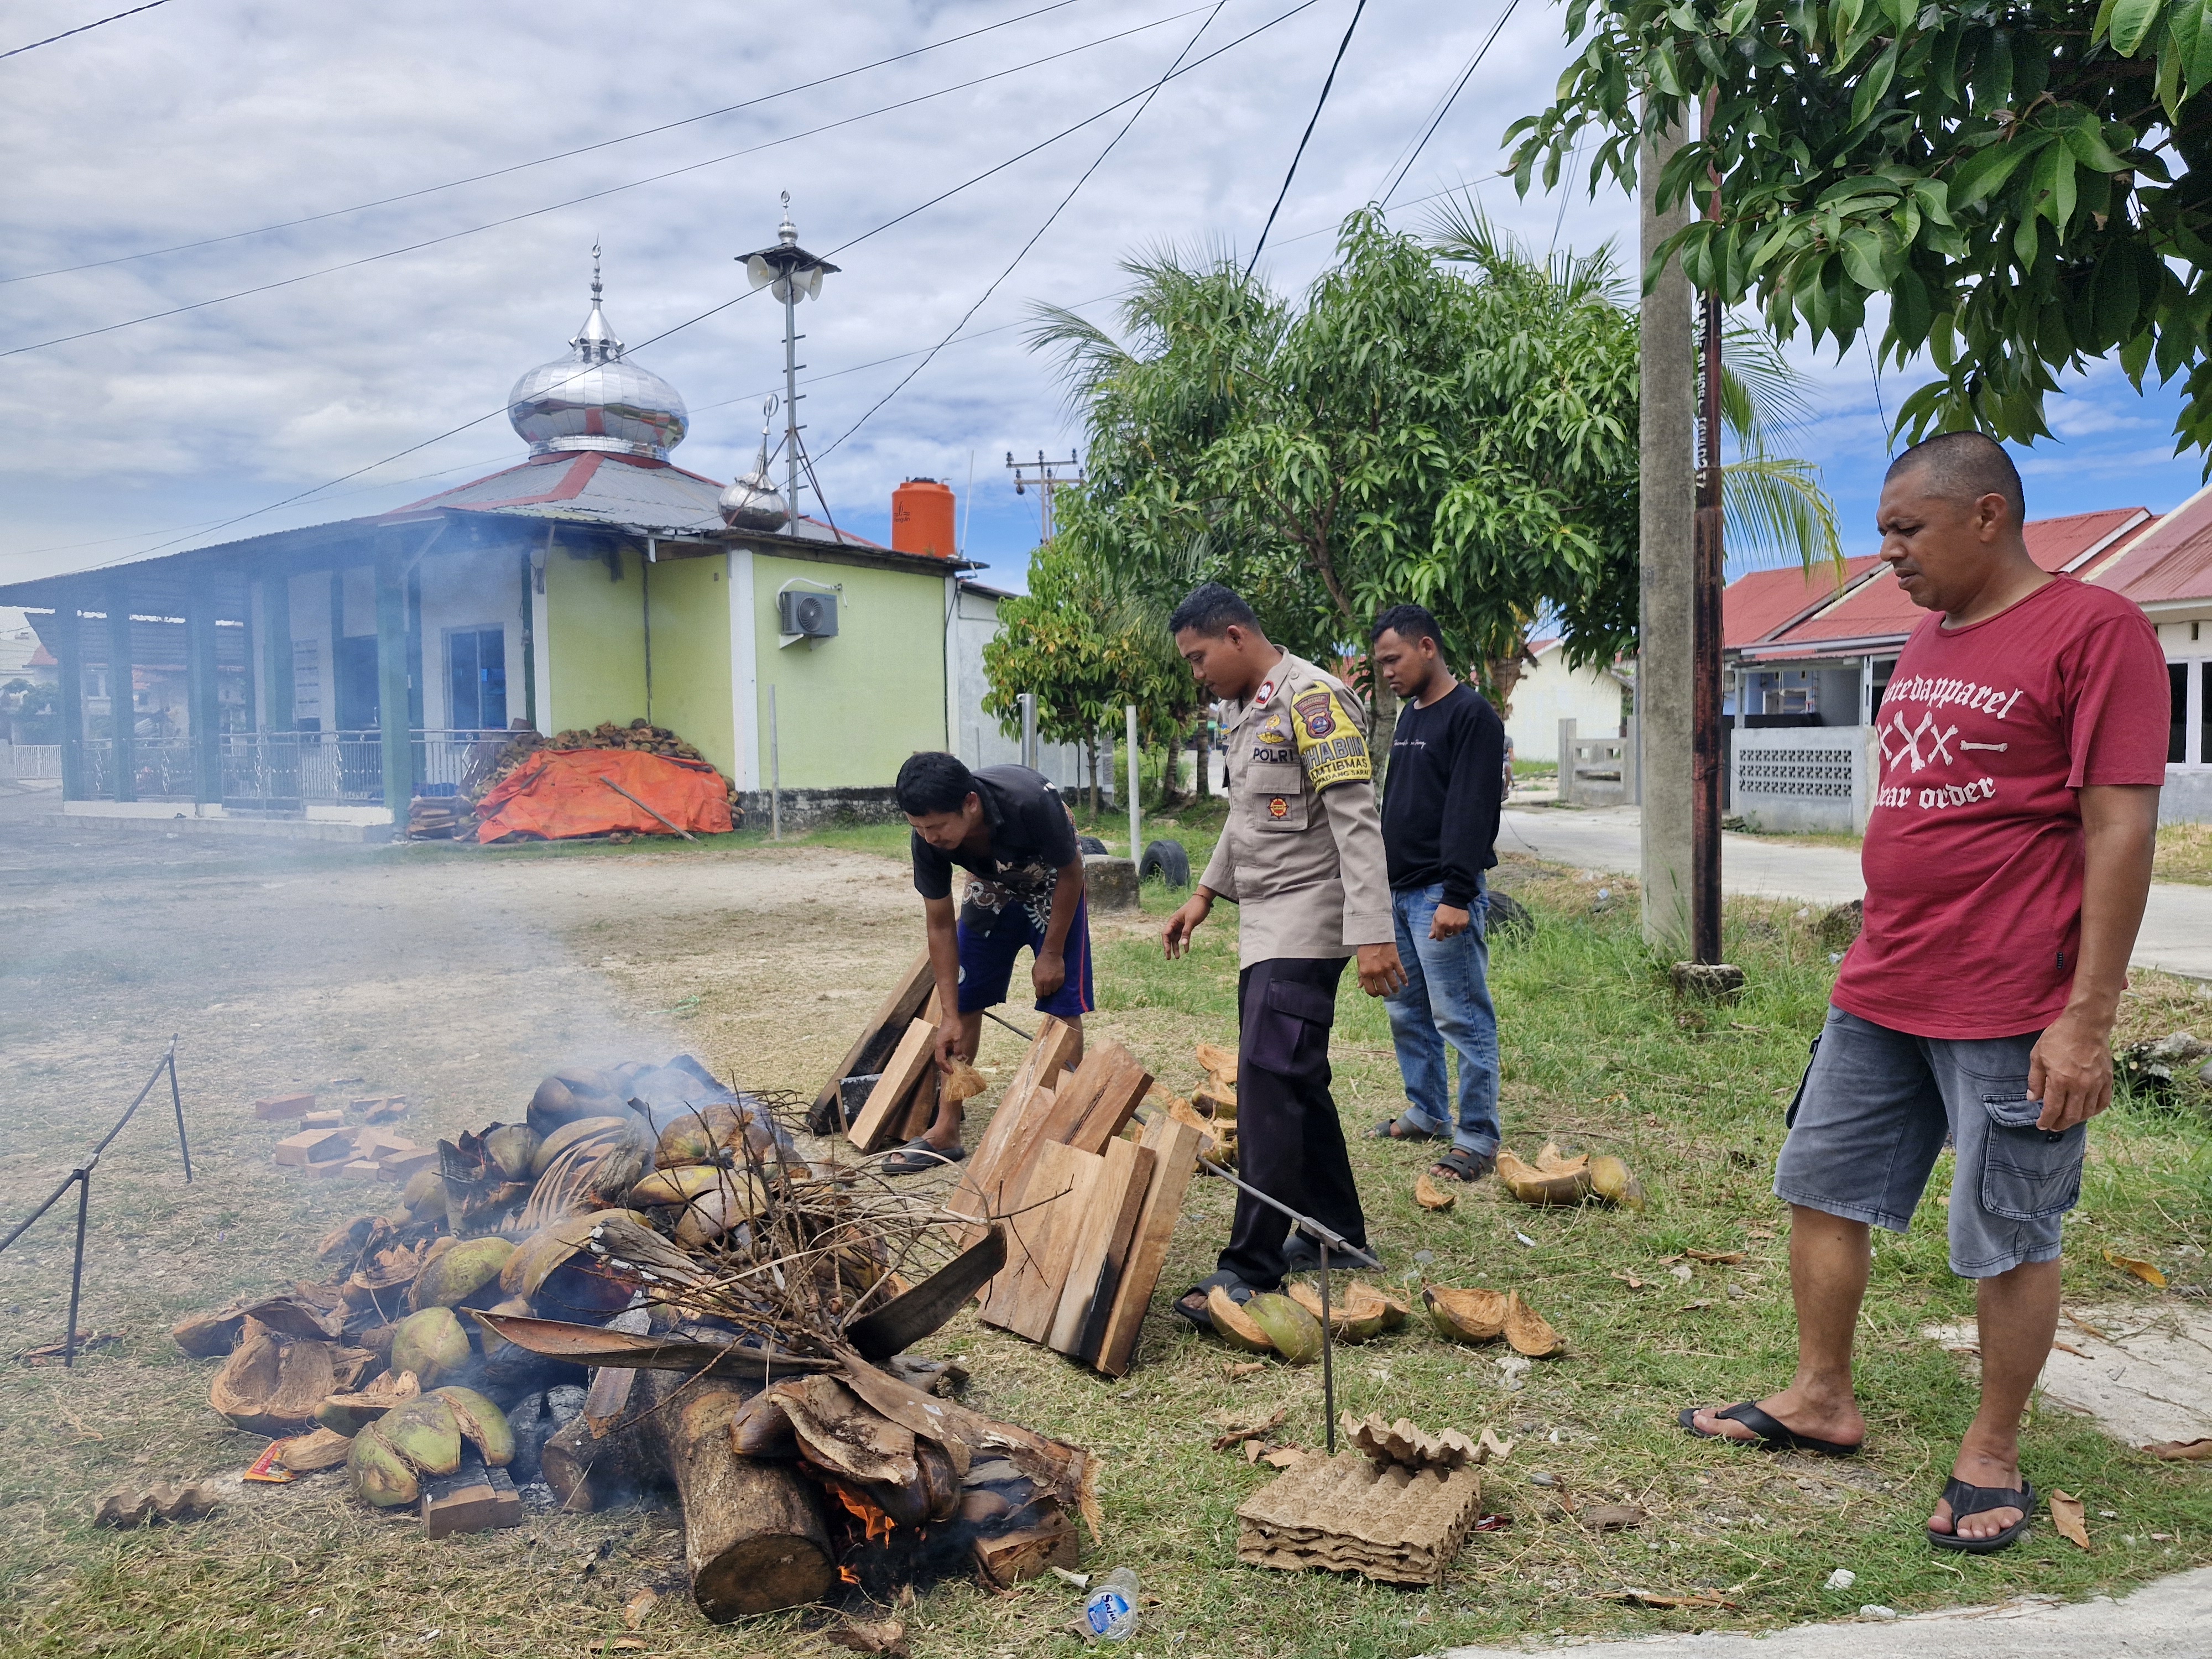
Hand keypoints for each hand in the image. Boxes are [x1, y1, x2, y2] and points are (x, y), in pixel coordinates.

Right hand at [934, 1016, 969, 1073]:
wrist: (950, 1016)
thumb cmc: (953, 1026)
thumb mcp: (957, 1039)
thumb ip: (958, 1049)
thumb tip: (959, 1059)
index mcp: (940, 1046)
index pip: (941, 1060)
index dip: (946, 1067)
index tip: (952, 1071)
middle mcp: (937, 1045)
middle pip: (938, 1060)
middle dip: (944, 1067)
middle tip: (951, 1072)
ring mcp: (939, 1043)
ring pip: (940, 1056)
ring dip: (945, 1062)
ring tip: (952, 1067)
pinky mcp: (941, 1041)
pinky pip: (943, 1052)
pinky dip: (947, 1057)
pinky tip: (953, 1058)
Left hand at [1032, 949, 1066, 998]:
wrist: (1051, 954)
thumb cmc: (1041, 962)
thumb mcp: (1034, 971)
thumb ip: (1035, 981)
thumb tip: (1038, 989)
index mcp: (1039, 981)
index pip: (1039, 994)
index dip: (1039, 996)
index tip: (1040, 996)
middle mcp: (1047, 982)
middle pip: (1047, 993)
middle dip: (1045, 992)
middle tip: (1045, 988)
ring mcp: (1055, 981)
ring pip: (1054, 991)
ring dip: (1051, 988)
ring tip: (1050, 983)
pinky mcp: (1061, 979)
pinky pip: (1059, 986)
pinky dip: (1057, 985)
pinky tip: (1055, 980)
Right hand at [1162, 892, 1212, 958]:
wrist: (1203, 900)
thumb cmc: (1196, 908)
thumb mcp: (1191, 921)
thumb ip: (1186, 932)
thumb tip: (1183, 944)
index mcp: (1173, 921)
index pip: (1165, 933)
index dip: (1165, 943)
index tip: (1168, 951)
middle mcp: (1175, 923)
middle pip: (1169, 938)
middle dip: (1169, 948)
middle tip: (1170, 958)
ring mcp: (1181, 925)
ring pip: (1176, 938)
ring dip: (1177, 947)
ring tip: (1178, 957)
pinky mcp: (1187, 926)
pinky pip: (1184, 936)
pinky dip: (1185, 943)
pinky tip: (1186, 950)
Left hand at [1356, 941, 1407, 996]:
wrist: (1374, 934)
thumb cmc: (1365, 948)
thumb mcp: (1359, 961)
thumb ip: (1360, 975)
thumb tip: (1359, 987)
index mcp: (1366, 972)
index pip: (1370, 990)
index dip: (1374, 994)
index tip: (1376, 994)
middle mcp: (1376, 972)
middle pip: (1382, 989)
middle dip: (1385, 993)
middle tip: (1387, 993)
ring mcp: (1387, 967)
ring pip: (1393, 984)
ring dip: (1395, 989)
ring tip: (1396, 991)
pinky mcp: (1395, 962)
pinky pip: (1401, 974)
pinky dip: (1404, 980)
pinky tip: (1406, 984)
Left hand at [1429, 904, 1469, 940]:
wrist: (1455, 899)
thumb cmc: (1443, 908)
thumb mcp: (1436, 917)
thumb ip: (1433, 928)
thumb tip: (1430, 937)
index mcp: (1441, 924)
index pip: (1440, 938)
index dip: (1439, 936)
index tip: (1440, 933)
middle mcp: (1450, 926)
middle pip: (1448, 935)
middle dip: (1446, 931)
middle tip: (1446, 924)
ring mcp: (1458, 926)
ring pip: (1455, 933)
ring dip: (1453, 930)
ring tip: (1452, 922)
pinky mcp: (1464, 924)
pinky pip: (1461, 930)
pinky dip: (1459, 927)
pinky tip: (1457, 920)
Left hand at [2028, 1009, 2113, 1130]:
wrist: (2086, 1024)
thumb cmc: (2058, 1037)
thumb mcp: (2037, 1056)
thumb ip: (2035, 1080)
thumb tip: (2033, 1099)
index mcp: (2060, 1080)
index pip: (2053, 1109)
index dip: (2046, 1120)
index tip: (2041, 1125)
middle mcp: (2080, 1085)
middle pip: (2071, 1115)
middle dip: (2060, 1124)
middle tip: (2053, 1126)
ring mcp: (2096, 1083)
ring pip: (2087, 1112)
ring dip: (2076, 1120)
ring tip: (2067, 1120)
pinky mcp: (2107, 1079)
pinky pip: (2103, 1102)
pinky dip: (2094, 1111)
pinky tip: (2086, 1111)